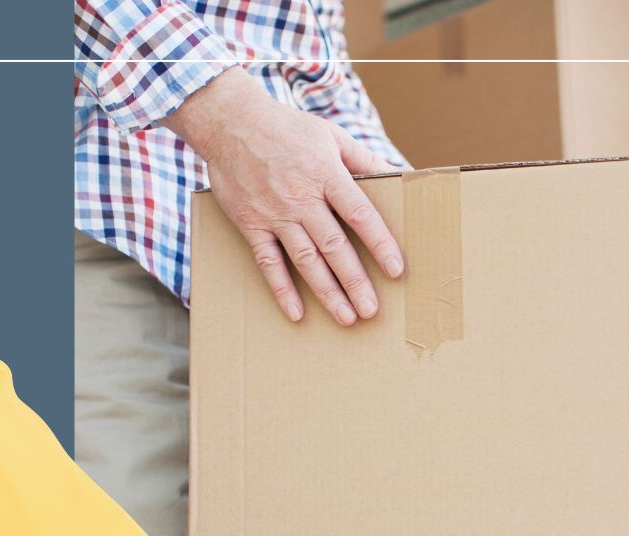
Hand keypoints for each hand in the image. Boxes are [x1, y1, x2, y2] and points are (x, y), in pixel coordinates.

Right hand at [163, 67, 403, 325]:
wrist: (231, 123)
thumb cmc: (287, 128)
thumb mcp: (330, 135)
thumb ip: (362, 158)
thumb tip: (397, 173)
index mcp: (326, 175)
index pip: (360, 214)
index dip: (380, 243)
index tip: (396, 269)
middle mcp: (302, 198)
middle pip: (334, 246)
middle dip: (355, 281)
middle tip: (371, 311)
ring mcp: (275, 214)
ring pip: (306, 260)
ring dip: (327, 291)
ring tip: (346, 317)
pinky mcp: (252, 224)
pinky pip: (268, 262)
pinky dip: (282, 289)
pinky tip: (296, 313)